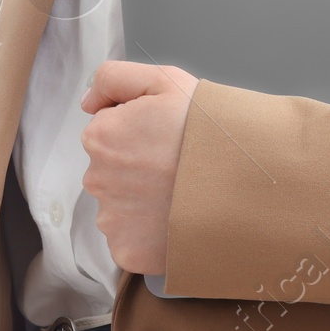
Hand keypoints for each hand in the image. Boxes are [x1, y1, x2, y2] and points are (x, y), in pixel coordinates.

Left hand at [80, 59, 198, 274]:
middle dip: (136, 165)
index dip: (138, 129)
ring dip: (142, 199)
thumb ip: (113, 78)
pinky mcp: (127, 252)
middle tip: (174, 162)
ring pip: (121, 204)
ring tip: (179, 190)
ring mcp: (111, 220)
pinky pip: (131, 237)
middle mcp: (96, 180)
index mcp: (100, 136)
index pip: (107, 130)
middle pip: (111, 168)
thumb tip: (87, 101)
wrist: (241, 183)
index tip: (164, 134)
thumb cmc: (206, 129)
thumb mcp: (164, 80)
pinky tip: (175, 216)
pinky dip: (149, 231)